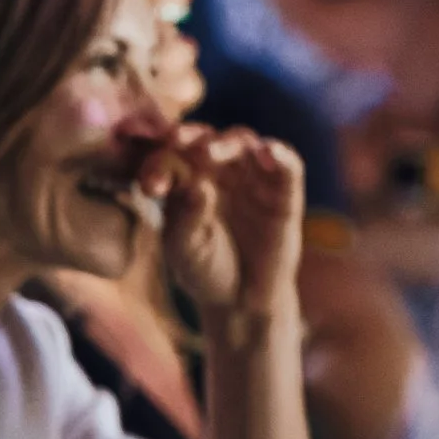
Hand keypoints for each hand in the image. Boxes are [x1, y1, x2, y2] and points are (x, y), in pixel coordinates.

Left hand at [149, 124, 306, 315]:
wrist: (242, 299)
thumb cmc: (205, 271)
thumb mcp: (186, 252)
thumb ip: (186, 221)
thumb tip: (199, 188)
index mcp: (183, 179)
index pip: (168, 158)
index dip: (157, 166)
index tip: (151, 187)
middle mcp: (217, 169)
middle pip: (204, 139)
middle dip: (190, 138)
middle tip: (177, 142)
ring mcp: (252, 175)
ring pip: (242, 142)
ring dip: (227, 143)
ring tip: (213, 153)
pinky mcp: (285, 189)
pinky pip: (287, 164)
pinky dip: (279, 153)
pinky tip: (268, 152)